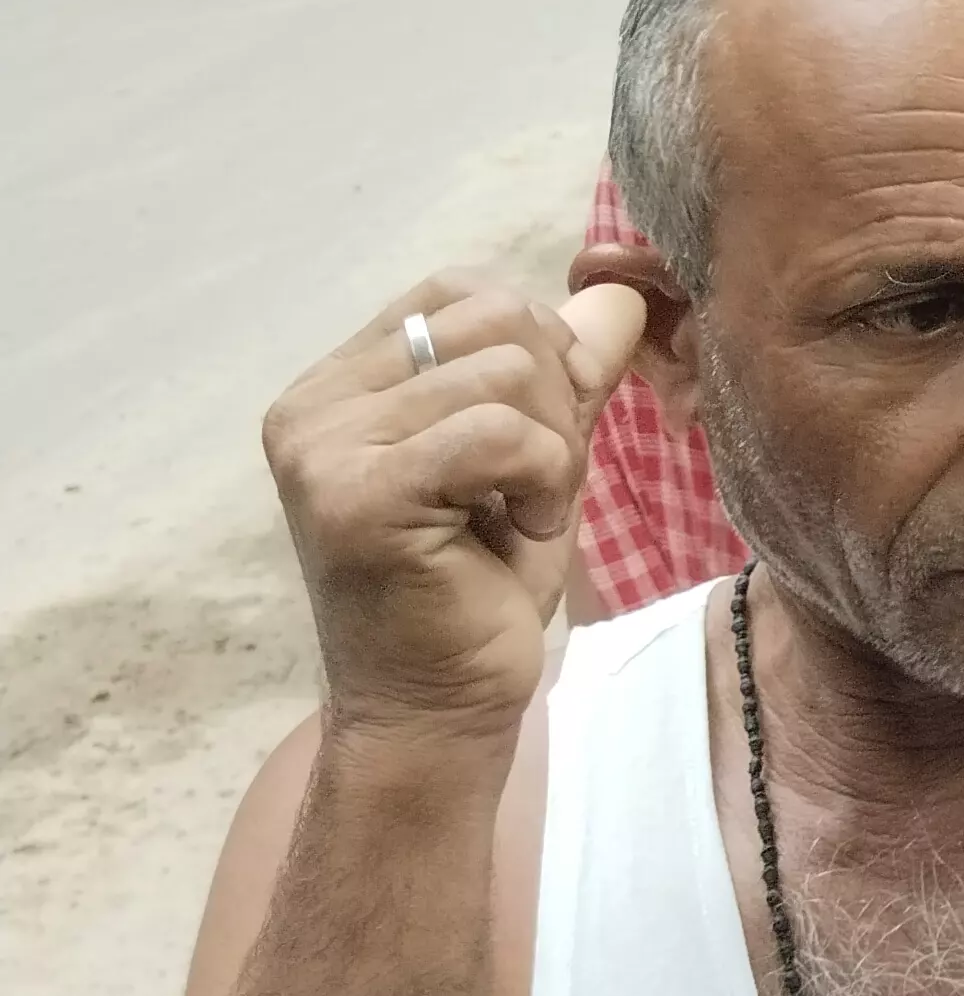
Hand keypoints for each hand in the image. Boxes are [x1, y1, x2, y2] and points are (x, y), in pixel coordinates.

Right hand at [259, 278, 649, 749]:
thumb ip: (565, 370)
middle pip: (495, 317)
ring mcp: (322, 450)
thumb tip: (620, 291)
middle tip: (535, 482)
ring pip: (507, 372)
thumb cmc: (480, 582)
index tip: (543, 430)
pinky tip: (517, 531)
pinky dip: (542, 479)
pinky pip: (499, 433)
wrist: (439, 704)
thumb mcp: (535, 451)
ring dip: (554, 448)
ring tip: (523, 513)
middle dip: (556, 396)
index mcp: (338, 382)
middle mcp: (311, 406)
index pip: (463, 291)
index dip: (539, 344)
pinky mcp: (354, 497)